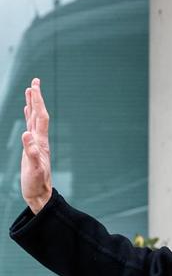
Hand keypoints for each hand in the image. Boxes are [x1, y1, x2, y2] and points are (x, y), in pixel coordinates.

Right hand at [21, 78, 51, 213]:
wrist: (40, 194)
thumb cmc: (36, 184)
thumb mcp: (33, 169)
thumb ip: (30, 153)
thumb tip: (26, 135)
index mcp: (41, 142)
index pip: (40, 117)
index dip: (38, 101)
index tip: (34, 86)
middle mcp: (40, 140)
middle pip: (39, 114)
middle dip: (36, 97)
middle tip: (35, 81)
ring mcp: (36, 143)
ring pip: (34, 120)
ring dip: (32, 105)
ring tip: (30, 91)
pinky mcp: (32, 148)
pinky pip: (30, 129)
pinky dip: (28, 118)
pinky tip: (27, 113)